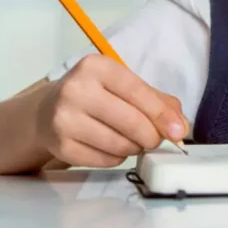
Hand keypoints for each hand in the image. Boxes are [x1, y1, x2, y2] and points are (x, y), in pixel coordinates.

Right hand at [35, 54, 188, 167]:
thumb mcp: (124, 86)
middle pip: (131, 122)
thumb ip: (158, 102)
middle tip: (154, 139)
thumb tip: (180, 127)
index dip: (161, 114)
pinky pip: (104, 160)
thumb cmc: (96, 96)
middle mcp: (76, 89)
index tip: (177, 131)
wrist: (47, 112)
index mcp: (96, 67)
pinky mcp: (60, 146)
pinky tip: (111, 147)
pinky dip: (117, 158)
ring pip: (119, 144)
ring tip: (131, 140)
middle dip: (151, 136)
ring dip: (134, 148)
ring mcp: (64, 119)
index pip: (137, 92)